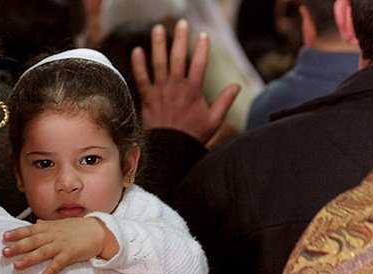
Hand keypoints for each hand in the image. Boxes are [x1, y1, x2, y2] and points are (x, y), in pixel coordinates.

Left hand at [2, 217, 117, 273]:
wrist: (99, 231)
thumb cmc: (78, 228)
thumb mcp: (61, 224)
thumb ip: (47, 225)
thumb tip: (36, 223)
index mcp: (50, 227)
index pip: (31, 229)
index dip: (18, 233)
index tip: (5, 236)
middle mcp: (54, 235)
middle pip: (34, 241)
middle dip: (18, 246)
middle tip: (5, 252)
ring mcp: (63, 244)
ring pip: (43, 252)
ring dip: (30, 259)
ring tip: (17, 266)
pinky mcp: (72, 253)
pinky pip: (60, 263)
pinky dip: (51, 270)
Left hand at [131, 19, 239, 143]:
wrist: (170, 150)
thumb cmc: (192, 136)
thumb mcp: (214, 121)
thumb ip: (224, 102)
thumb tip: (236, 86)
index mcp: (193, 91)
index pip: (199, 64)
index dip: (202, 48)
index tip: (203, 35)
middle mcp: (176, 88)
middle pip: (179, 58)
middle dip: (181, 39)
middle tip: (182, 24)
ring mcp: (160, 91)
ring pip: (159, 64)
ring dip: (158, 45)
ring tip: (158, 29)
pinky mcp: (147, 98)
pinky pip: (141, 78)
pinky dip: (138, 64)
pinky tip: (137, 50)